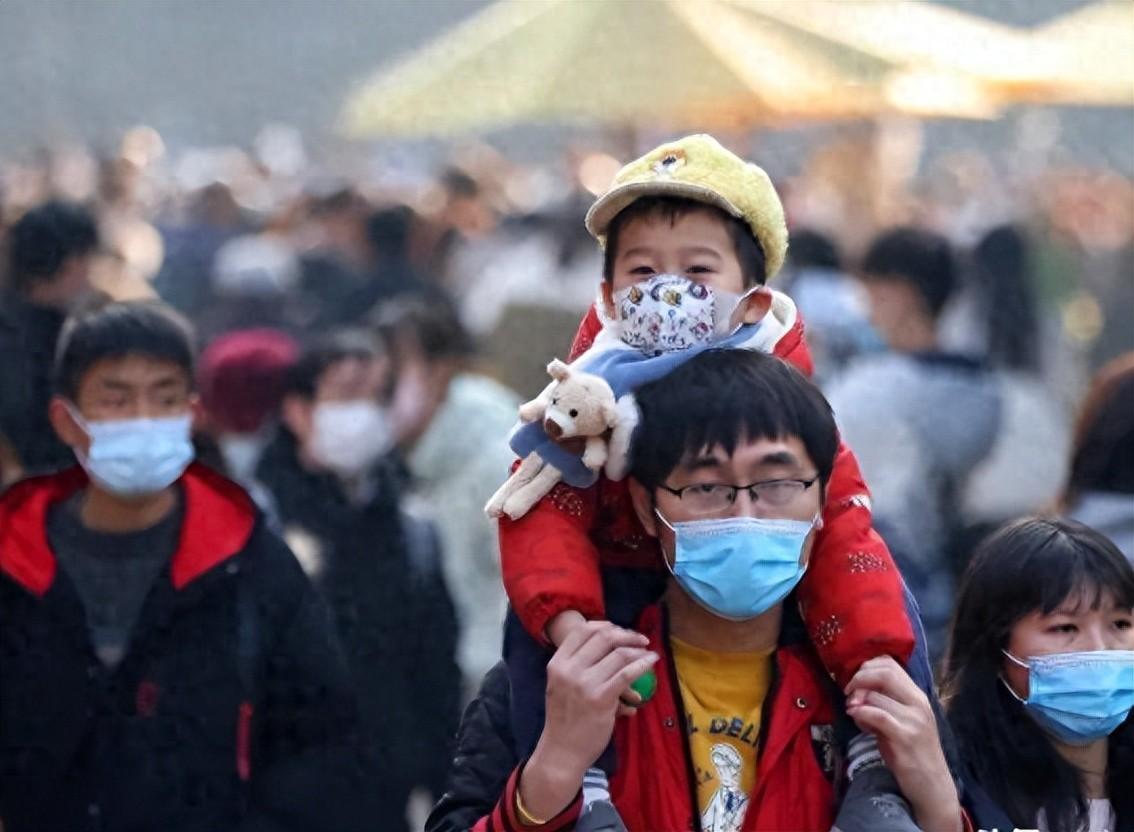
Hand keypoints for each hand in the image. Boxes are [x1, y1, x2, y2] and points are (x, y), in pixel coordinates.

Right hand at [547, 612, 642, 715]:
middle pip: (603, 637)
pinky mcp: (602, 698)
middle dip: (626, 634)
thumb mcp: (560, 685)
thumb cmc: (565, 718)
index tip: (620, 630)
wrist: (562, 750)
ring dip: (638, 650)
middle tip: (640, 639)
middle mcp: (570, 669)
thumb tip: (605, 643)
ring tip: (648, 653)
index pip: (583, 630)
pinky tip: (651, 662)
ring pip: (619, 654)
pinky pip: (627, 673)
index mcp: (558, 663)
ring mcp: (585, 684)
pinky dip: (643, 664)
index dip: (606, 626)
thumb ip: (575, 665)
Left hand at [845, 657, 960, 831]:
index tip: (855, 679)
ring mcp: (913, 719)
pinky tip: (855, 718)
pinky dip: (860, 713)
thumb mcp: (900, 721)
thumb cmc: (912, 752)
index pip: (890, 664)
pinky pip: (877, 715)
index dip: (867, 666)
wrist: (932, 785)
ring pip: (876, 695)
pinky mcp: (905, 737)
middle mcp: (918, 703)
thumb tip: (856, 689)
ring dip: (857, 701)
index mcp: (917, 696)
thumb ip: (884, 702)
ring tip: (853, 712)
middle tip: (848, 692)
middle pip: (884, 672)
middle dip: (859, 678)